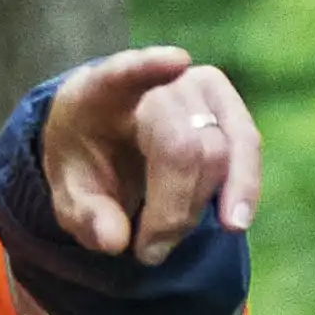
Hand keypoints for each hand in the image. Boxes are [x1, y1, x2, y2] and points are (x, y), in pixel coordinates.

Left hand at [33, 47, 262, 266]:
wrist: (105, 137)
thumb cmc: (86, 161)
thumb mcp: (68, 192)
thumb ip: (84, 215)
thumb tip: (114, 240)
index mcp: (101, 90)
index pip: (123, 73)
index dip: (149, 66)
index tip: (176, 61)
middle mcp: (157, 81)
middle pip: (181, 144)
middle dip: (170, 210)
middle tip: (145, 254)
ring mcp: (198, 88)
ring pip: (219, 150)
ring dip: (198, 208)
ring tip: (167, 247)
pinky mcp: (227, 107)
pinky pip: (246, 145)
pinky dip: (243, 187)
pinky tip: (234, 221)